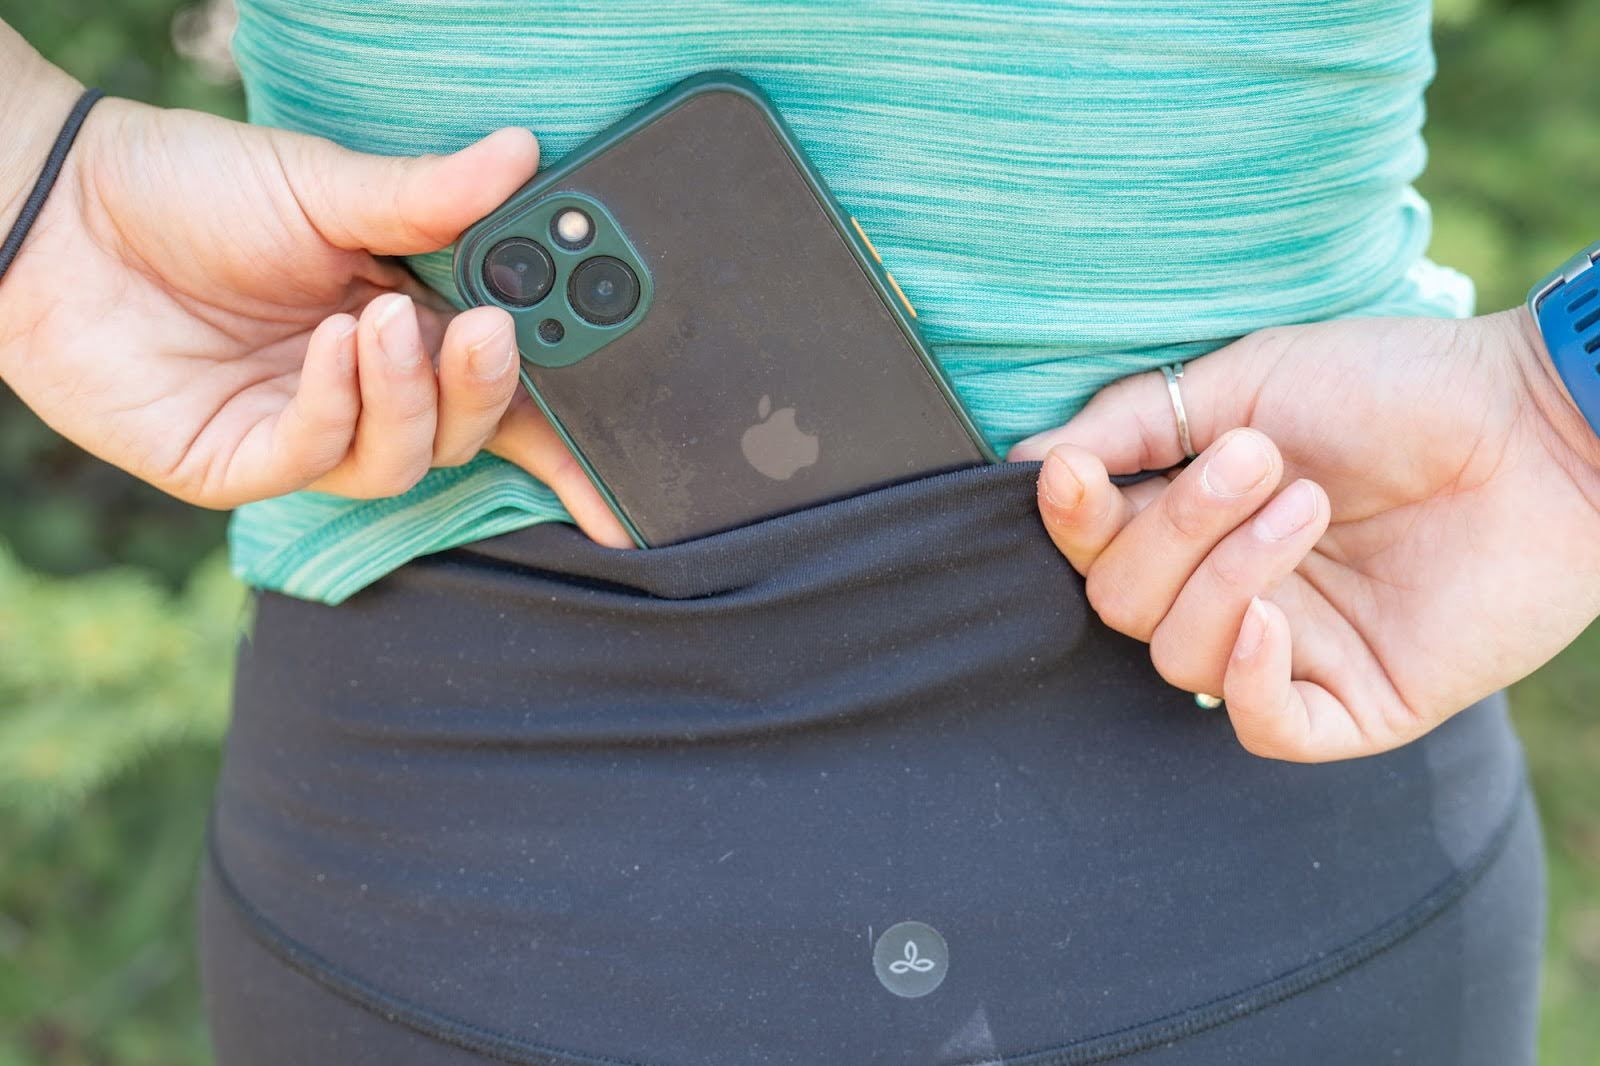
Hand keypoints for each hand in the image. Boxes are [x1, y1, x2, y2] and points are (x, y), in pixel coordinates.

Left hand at [0, 45, 629, 543]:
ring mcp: (309, 431)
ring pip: (407, 458)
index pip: (508, 387)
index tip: (639, 447)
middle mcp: (369, 385)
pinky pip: (323, 458)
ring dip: (411, 393)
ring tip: (382, 321)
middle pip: (471, 430)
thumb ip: (430, 195)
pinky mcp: (244, 464)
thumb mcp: (324, 183)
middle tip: (492, 327)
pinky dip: (341, 405)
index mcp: (407, 320)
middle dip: (494, 387)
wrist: (56, 213)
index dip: (573, 429)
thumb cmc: (186, 190)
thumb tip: (524, 159)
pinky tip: (328, 346)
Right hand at [1010, 309, 1599, 761]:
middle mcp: (1228, 591)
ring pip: (1180, 658)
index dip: (1070, 521)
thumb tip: (1031, 462)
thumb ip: (1136, 419)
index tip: (1075, 473)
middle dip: (1174, 531)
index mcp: (1194, 521)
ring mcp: (1288, 652)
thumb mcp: (1248, 378)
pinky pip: (1262, 727)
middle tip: (1257, 459)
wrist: (1538, 424)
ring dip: (1228, 576)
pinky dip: (1249, 682)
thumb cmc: (1397, 388)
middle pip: (1122, 605)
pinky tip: (1275, 622)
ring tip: (1306, 501)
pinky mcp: (1354, 704)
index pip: (1092, 548)